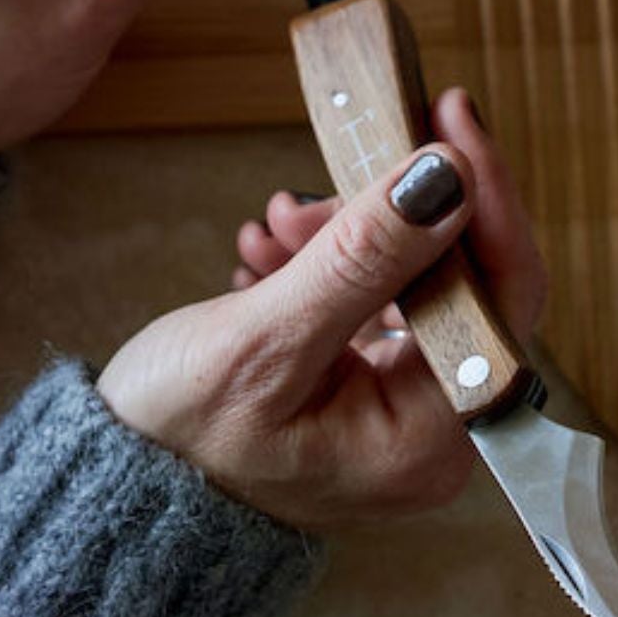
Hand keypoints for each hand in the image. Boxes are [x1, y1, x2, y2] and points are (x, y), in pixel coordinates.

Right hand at [96, 89, 548, 531]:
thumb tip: (446, 176)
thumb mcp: (266, 338)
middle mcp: (433, 432)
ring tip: (277, 225)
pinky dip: (330, 267)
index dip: (486, 195)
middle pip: (460, 282)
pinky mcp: (363, 390)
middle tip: (334, 169)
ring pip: (412, 284)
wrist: (112, 498)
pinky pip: (373, 303)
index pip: (504, 296)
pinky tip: (273, 252)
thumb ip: (361, 258)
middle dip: (394, 217)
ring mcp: (398, 410)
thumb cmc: (178, 441)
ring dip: (349, 238)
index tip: (450, 118)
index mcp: (429, 440)